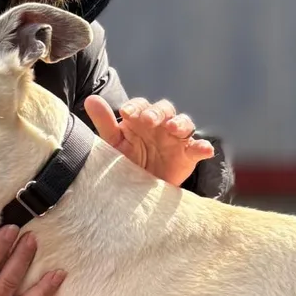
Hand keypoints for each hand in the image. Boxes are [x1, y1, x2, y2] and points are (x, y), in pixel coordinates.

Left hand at [85, 95, 214, 186]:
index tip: (126, 113)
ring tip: (173, 128)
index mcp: (142, 120)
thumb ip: (105, 123)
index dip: (136, 107)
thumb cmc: (126, 165)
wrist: (139, 195)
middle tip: (148, 120)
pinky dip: (203, 147)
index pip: (141, 106)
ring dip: (180, 123)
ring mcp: (176, 140)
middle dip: (157, 112)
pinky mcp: (188, 156)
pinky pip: (198, 148)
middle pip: (164, 109)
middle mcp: (161, 126)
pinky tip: (204, 150)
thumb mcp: (114, 146)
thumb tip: (90, 100)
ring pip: (184, 123)